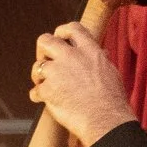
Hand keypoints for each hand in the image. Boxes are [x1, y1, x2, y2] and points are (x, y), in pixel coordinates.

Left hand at [29, 22, 137, 146]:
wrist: (105, 119)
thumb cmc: (112, 99)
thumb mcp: (111, 71)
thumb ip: (100, 59)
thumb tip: (101, 54)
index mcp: (89, 50)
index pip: (72, 28)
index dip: (62, 32)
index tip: (59, 38)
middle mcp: (71, 57)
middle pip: (45, 41)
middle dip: (42, 50)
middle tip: (46, 61)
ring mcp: (57, 72)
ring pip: (37, 66)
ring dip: (38, 76)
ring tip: (44, 84)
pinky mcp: (47, 90)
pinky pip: (35, 90)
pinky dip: (37, 96)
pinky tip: (42, 100)